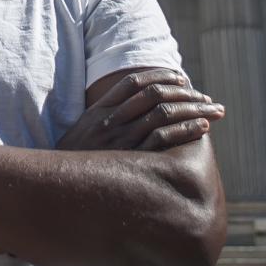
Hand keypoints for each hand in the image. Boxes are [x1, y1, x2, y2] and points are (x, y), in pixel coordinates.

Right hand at [57, 68, 224, 151]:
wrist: (53, 189)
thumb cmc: (71, 165)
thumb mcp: (81, 135)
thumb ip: (103, 119)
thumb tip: (130, 110)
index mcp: (99, 111)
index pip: (135, 83)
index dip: (161, 77)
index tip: (182, 79)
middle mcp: (111, 121)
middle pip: (155, 95)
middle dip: (186, 94)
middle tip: (208, 99)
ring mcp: (119, 140)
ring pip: (163, 114)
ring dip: (193, 110)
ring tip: (213, 112)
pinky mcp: (128, 161)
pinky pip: (162, 140)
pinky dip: (185, 130)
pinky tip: (201, 129)